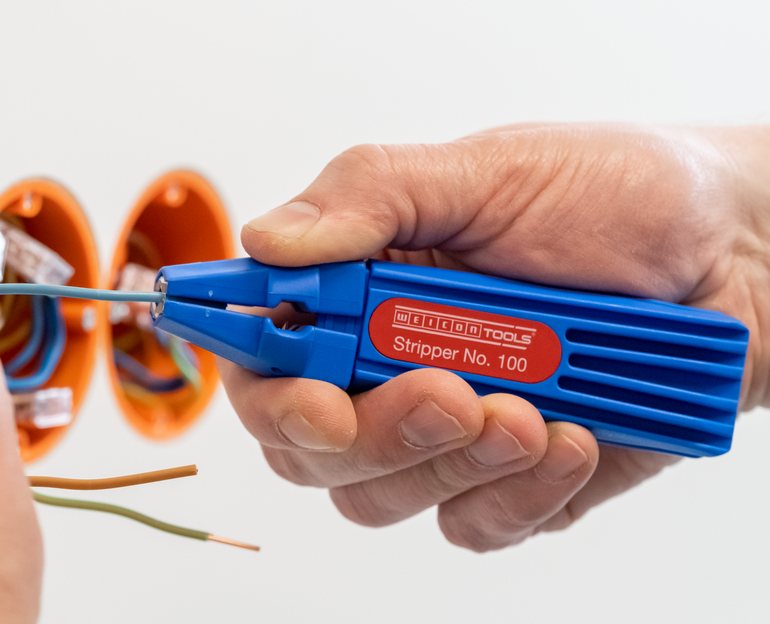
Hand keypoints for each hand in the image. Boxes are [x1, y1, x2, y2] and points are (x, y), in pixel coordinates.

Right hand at [220, 123, 769, 550]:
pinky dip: (518, 494)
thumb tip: (267, 240)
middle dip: (373, 435)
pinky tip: (571, 436)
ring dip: (452, 462)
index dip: (268, 386)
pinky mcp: (508, 480)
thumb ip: (371, 196)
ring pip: (382, 499)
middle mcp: (388, 364)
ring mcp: (446, 430)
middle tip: (446, 394)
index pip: (266, 354)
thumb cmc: (615, 197)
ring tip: (531, 406)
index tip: (318, 396)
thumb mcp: (489, 169)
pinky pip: (474, 525)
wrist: (735, 257)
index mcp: (363, 287)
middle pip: (310, 449)